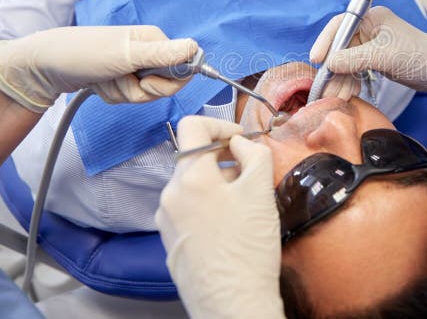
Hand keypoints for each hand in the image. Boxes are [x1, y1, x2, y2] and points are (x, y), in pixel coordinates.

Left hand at [0, 25, 198, 111]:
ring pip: (146, 95)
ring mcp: (134, 66)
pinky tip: (99, 83)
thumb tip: (195, 48)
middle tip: (119, 77)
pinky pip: (130, 96)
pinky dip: (113, 95)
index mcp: (156, 40)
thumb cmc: (82, 53)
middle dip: (140, 90)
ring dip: (123, 93)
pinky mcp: (121, 77)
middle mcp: (148, 51)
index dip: (167, 82)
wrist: (44, 66)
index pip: (185, 69)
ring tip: (105, 79)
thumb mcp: (126, 55)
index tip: (145, 79)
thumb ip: (163, 55)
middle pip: (165, 86)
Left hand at [156, 117, 283, 318]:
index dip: (222, 125)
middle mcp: (169, 195)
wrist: (232, 304)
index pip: (194, 126)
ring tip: (243, 203)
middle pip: (193, 157)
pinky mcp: (170, 240)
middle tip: (250, 173)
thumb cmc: (248, 248)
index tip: (243, 140)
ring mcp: (166, 219)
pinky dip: (207, 203)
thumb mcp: (260, 192)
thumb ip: (253, 154)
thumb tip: (241, 143)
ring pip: (191, 184)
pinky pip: (187, 207)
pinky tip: (229, 224)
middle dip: (223, 157)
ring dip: (216, 181)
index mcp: (189, 177)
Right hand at [310, 6, 426, 103]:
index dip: (326, 42)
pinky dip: (350, 82)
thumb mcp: (383, 57)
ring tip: (335, 97)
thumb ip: (353, 59)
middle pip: (340, 46)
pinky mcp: (377, 61)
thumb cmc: (420, 57)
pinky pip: (355, 70)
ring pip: (347, 61)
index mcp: (372, 18)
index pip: (340, 26)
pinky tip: (347, 94)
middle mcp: (370, 29)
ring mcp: (373, 46)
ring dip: (340, 79)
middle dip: (332, 68)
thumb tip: (328, 64)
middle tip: (324, 88)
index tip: (316, 60)